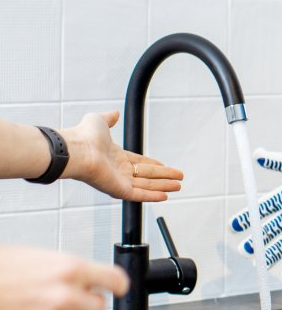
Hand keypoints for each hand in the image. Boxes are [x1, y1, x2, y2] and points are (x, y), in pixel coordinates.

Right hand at [0, 246, 127, 309]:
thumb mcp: (35, 256)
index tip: (119, 288)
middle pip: (100, 307)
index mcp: (67, 268)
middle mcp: (65, 295)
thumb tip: (83, 275)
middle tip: (73, 300)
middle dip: (88, 303)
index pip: (114, 279)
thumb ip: (64, 268)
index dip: (119, 285)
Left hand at [62, 111, 182, 201]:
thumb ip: (108, 118)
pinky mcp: (119, 190)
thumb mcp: (99, 120)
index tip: (164, 166)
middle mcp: (118, 170)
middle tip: (178, 178)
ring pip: (147, 185)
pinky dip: (152, 196)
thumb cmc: (83, 136)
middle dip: (164, 177)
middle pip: (147, 175)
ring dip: (163, 186)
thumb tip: (114, 114)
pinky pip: (139, 194)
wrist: (76, 150)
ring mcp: (119, 181)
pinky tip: (165, 196)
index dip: (153, 165)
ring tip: (178, 186)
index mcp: (115, 156)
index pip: (139, 163)